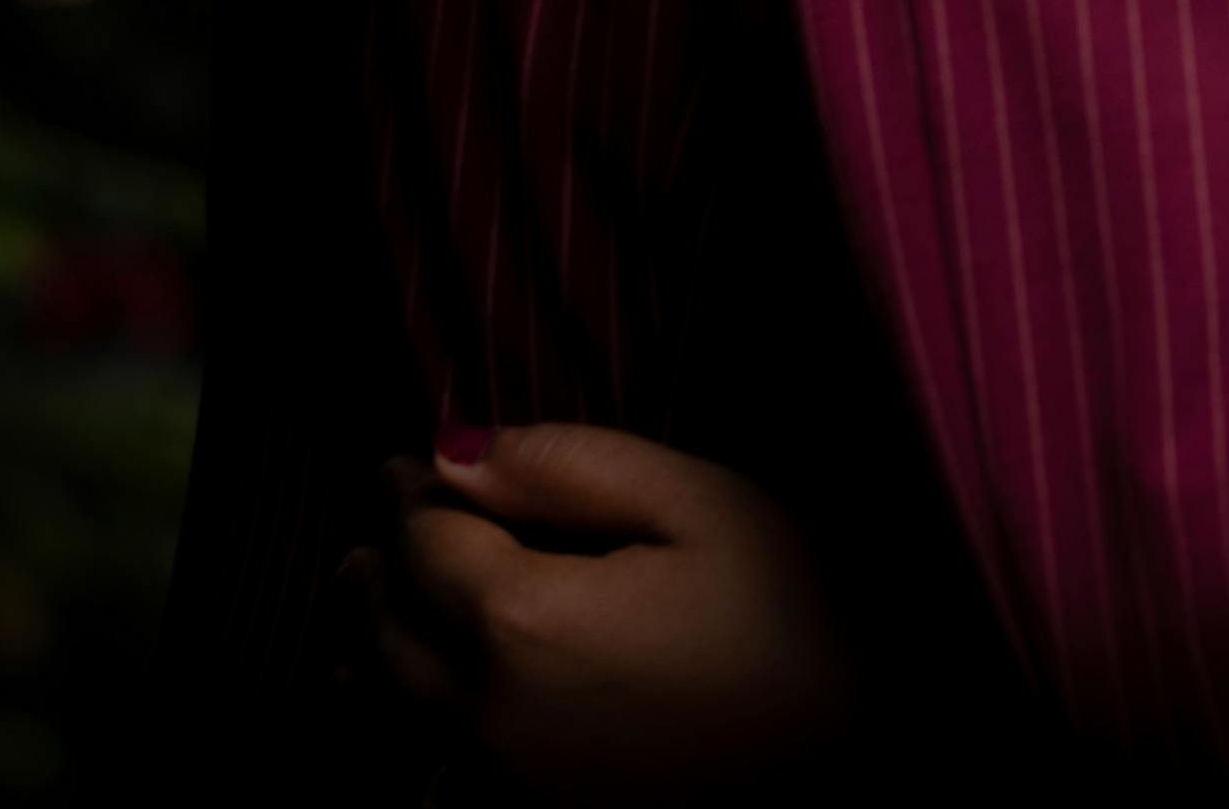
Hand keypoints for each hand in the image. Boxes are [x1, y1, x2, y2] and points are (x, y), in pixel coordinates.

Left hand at [346, 424, 855, 803]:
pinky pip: (428, 798)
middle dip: (374, 575)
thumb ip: (568, 468)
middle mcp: (484, 715)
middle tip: (368, 540)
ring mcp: (502, 793)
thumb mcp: (705, 505)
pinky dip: (402, 754)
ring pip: (389, 723)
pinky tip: (411, 736)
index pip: (425, 542)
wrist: (865, 777)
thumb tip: (454, 454)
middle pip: (386, 636)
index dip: (407, 494)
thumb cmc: (802, 623)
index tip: (401, 466)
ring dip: (366, 661)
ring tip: (363, 620)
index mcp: (520, 619)